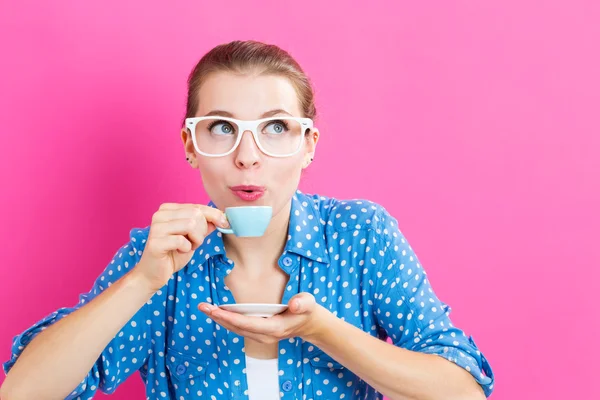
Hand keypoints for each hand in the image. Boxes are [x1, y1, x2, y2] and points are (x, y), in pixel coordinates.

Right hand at [133, 203, 228, 292]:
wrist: (153, 274)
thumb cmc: (173, 254)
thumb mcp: (193, 237)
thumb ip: (205, 226)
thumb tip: (221, 217)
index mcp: (168, 210)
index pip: (197, 207)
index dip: (214, 215)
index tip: (225, 223)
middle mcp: (160, 215)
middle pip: (195, 214)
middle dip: (202, 231)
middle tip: (195, 242)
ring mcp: (156, 227)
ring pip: (190, 224)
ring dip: (196, 239)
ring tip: (188, 247)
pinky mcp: (155, 242)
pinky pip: (182, 240)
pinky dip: (186, 248)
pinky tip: (179, 252)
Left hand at [198, 293, 328, 342]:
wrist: (308, 324)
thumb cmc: (307, 311)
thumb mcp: (308, 303)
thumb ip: (303, 303)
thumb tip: (294, 303)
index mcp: (275, 328)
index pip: (248, 324)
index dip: (230, 317)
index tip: (216, 310)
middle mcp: (265, 336)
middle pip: (237, 328)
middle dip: (219, 317)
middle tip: (203, 307)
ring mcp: (261, 336)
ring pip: (235, 329)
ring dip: (220, 319)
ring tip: (205, 308)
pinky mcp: (258, 333)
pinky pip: (239, 328)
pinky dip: (226, 320)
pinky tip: (217, 313)